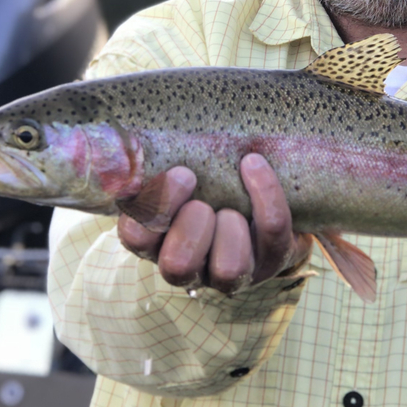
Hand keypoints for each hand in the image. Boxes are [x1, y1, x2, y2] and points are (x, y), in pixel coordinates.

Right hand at [116, 154, 312, 294]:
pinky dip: (265, 193)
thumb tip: (134, 134)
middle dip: (189, 227)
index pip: (136, 236)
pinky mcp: (272, 261)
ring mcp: (233, 271)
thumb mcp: (180, 174)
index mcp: (158, 240)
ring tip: (232, 209)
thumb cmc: (207, 183)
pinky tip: (254, 164)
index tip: (178, 172)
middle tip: (200, 198)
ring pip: (228, 269)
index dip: (153, 208)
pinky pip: (272, 231)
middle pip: (177, 266)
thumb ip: (157, 161)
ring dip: (230, 229)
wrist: (264, 199)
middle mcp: (191, 265)